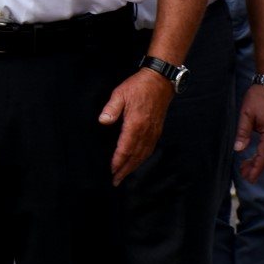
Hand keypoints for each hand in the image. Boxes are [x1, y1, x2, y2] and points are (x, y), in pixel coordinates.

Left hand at [99, 68, 174, 183]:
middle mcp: (146, 132)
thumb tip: (103, 121)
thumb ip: (111, 109)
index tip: (111, 171)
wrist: (160, 82)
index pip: (125, 148)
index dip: (118, 161)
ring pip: (143, 155)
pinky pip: (149, 149)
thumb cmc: (138, 87)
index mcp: (135, 124)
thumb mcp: (120, 94)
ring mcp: (153, 132)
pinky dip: (142, 159)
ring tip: (124, 175)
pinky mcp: (157, 130)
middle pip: (135, 156)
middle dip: (125, 170)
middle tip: (115, 181)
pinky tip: (137, 162)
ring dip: (133, 167)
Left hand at [237, 83, 263, 181]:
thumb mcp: (246, 114)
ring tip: (246, 166)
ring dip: (260, 159)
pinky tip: (256, 155)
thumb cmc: (258, 97)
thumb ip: (242, 133)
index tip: (249, 178)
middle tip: (244, 173)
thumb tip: (237, 149)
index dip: (256, 168)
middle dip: (256, 166)